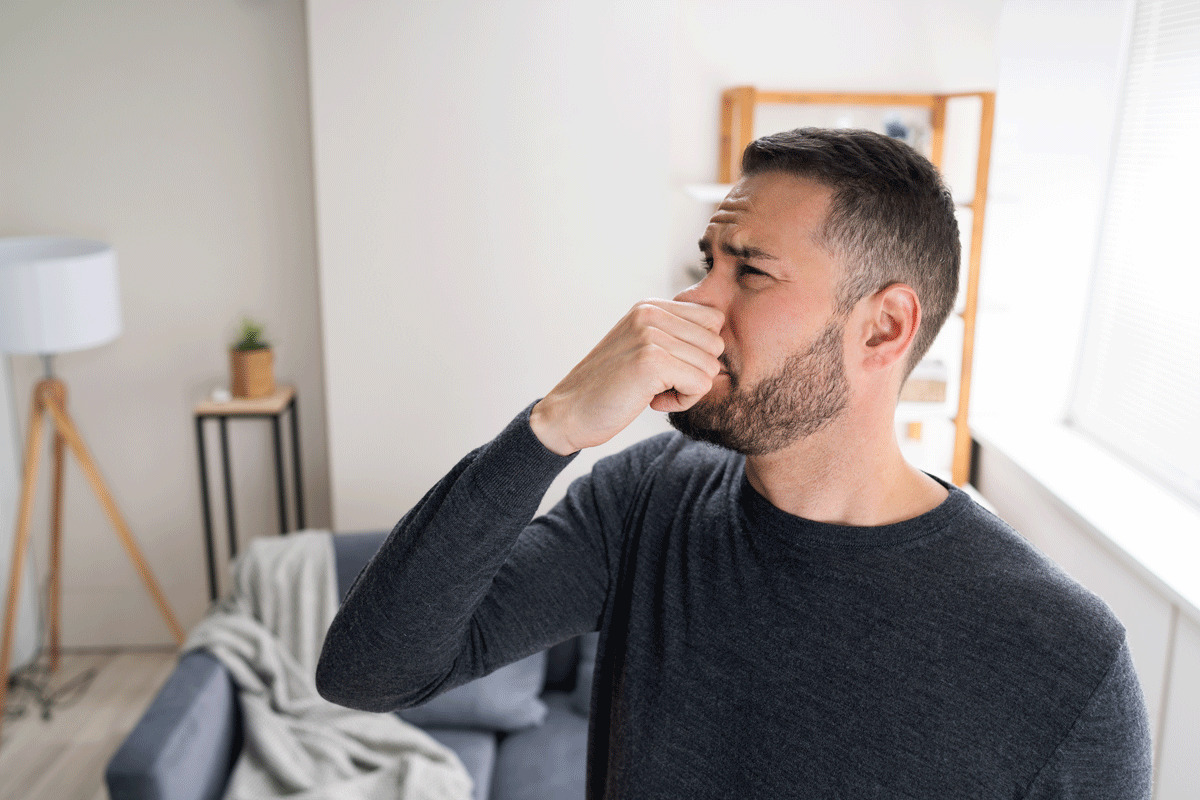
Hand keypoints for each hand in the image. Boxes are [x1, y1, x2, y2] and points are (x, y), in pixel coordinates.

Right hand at [530, 300, 724, 454]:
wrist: (567, 413)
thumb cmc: (608, 388)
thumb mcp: (640, 348)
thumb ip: (673, 336)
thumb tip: (723, 339)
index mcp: (650, 307)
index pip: (712, 320)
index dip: (698, 352)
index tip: (666, 369)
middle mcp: (650, 313)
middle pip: (715, 343)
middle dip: (695, 371)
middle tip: (660, 385)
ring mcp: (650, 335)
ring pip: (710, 366)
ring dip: (688, 389)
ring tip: (653, 392)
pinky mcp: (651, 362)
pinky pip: (700, 384)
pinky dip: (683, 401)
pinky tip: (653, 401)